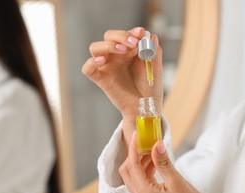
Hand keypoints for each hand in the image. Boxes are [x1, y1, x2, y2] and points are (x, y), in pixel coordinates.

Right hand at [81, 27, 163, 150]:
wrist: (146, 108)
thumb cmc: (150, 89)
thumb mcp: (156, 69)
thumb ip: (155, 53)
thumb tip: (152, 37)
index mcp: (129, 51)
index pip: (125, 35)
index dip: (132, 32)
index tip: (141, 33)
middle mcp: (116, 56)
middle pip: (108, 36)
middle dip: (120, 36)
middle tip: (133, 43)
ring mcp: (107, 67)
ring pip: (95, 47)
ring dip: (108, 45)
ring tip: (123, 50)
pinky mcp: (101, 79)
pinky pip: (87, 68)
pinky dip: (91, 62)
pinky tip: (102, 61)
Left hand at [119, 132, 211, 192]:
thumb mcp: (177, 181)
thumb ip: (164, 162)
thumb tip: (156, 144)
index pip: (132, 166)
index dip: (134, 148)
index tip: (137, 135)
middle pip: (127, 172)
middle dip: (134, 155)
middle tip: (146, 143)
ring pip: (133, 177)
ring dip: (140, 162)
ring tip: (153, 151)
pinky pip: (140, 183)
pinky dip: (144, 171)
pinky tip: (155, 163)